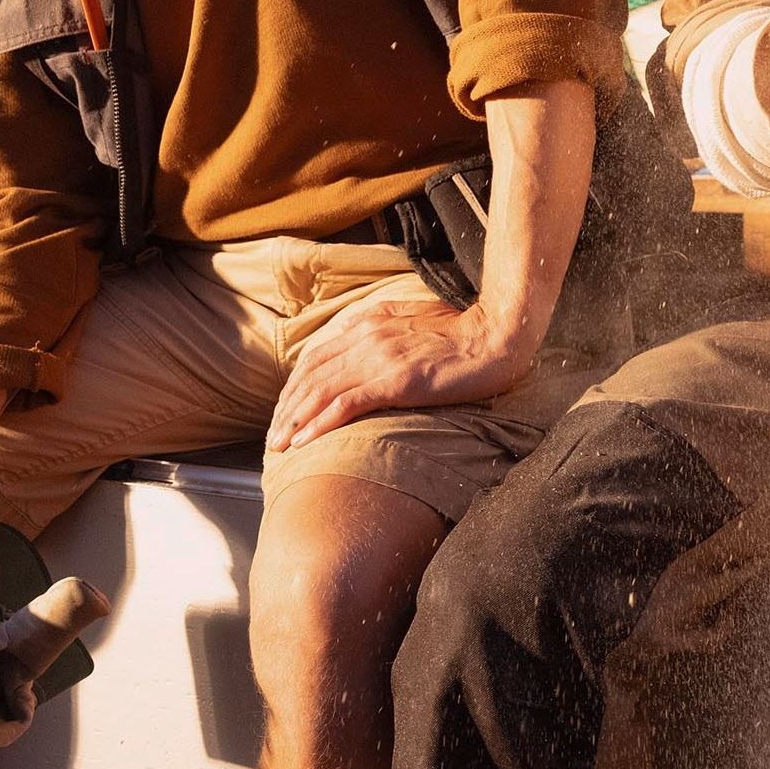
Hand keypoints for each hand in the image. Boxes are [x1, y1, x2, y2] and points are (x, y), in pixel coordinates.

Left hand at [269, 294, 534, 452]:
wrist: (497, 334)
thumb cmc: (464, 334)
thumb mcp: (414, 324)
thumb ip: (386, 334)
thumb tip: (365, 354)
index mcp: (369, 322)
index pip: (316, 356)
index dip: (294, 387)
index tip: (284, 412)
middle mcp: (367, 336)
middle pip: (310, 375)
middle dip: (286, 408)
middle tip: (273, 437)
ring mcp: (380, 357)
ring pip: (320, 390)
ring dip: (294, 420)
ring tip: (279, 446)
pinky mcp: (397, 379)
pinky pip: (346, 403)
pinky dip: (320, 423)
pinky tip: (305, 441)